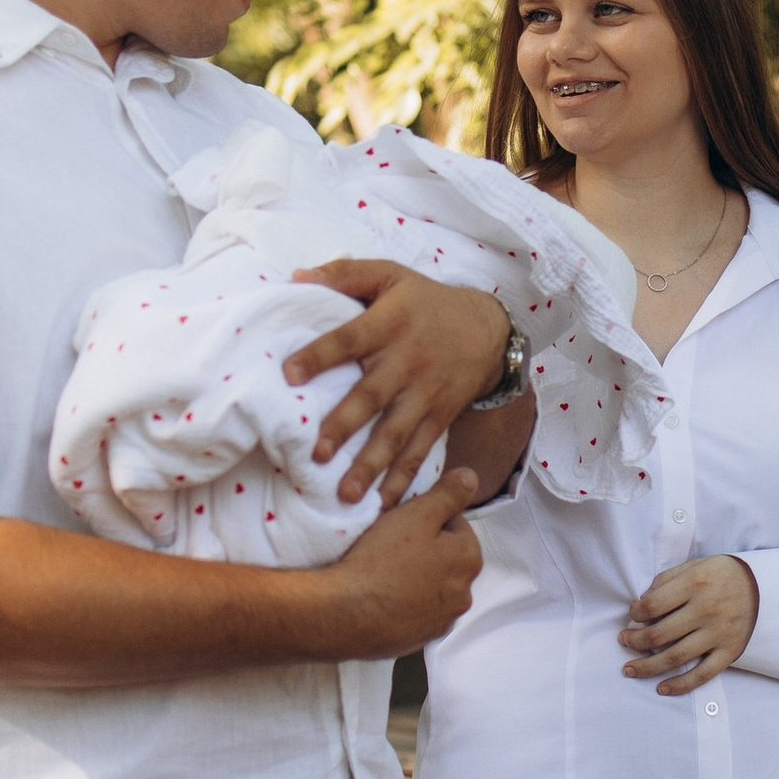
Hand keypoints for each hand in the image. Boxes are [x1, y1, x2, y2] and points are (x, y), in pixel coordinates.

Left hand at [283, 266, 512, 507]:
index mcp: (390, 323)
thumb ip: (345, 274)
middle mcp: (408, 361)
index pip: (350, 339)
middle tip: (317, 452)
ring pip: (396, 433)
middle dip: (345, 425)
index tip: (288, 373)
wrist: (489, 330)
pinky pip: (420, 451)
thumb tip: (296, 277)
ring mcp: (426, 393)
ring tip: (346, 494)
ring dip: (371, 465)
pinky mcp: (440, 417)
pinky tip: (383, 505)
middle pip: (372, 395)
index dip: (320, 355)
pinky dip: (403, 479)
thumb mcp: (391, 274)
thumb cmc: (427, 301)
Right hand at [299, 472, 482, 659]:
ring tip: (385, 571)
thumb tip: (472, 478)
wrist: (345, 613)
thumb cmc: (381, 559)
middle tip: (391, 545)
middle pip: (446, 558)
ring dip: (417, 578)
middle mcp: (464, 593)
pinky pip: (417, 613)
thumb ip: (449, 494)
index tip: (403, 522)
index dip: (428, 518)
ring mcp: (442, 621)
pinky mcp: (420, 640)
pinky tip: (383, 596)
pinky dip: (405, 604)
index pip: (456, 525)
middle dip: (426, 550)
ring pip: (432, 587)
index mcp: (469, 559)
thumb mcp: (416, 514)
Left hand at [621, 554, 758, 696]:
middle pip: (658, 635)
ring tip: (630, 668)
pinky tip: (661, 688)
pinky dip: (680, 685)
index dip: (635, 613)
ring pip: (674, 658)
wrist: (764, 587)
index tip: (632, 615)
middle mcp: (706, 610)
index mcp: (695, 584)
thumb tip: (642, 603)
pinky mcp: (729, 652)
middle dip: (633, 641)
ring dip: (646, 666)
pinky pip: (702, 674)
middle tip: (624, 641)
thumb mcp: (695, 565)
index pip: (652, 606)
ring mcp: (718, 634)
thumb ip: (667, 580)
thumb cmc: (722, 575)